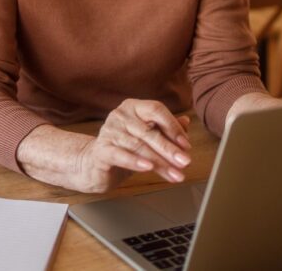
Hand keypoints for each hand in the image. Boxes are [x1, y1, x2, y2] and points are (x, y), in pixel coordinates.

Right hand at [74, 99, 192, 192]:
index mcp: (134, 107)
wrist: (96, 164)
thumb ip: (165, 129)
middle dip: (170, 149)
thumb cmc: (125, 148)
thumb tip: (186, 122)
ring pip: (139, 146)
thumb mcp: (148, 137)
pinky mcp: (101, 150)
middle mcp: (120, 115)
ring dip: (160, 162)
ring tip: (174, 173)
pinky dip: (135, 162)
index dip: (173, 126)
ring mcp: (109, 131)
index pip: (156, 110)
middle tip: (185, 162)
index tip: (186, 145)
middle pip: (149, 131)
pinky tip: (148, 168)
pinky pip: (120, 155)